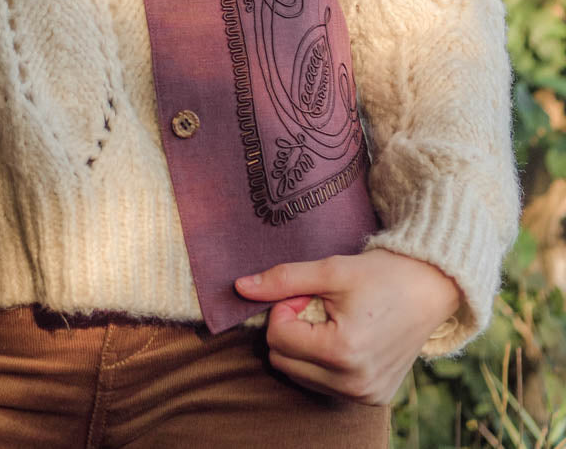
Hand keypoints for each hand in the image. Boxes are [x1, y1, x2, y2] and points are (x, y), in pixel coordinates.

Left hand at [235, 249, 460, 403]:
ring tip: (333, 320)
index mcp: (342, 352)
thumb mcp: (330, 269)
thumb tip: (239, 288)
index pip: (277, 337)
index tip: (308, 292)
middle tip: (318, 305)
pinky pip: (323, 386)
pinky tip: (345, 338)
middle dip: (291, 329)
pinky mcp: (372, 400)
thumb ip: (282, 279)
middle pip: (283, 361)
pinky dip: (322, 362)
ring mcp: (364, 396)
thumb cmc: (380, 274)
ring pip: (299, 376)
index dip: (285, 308)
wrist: (430, 289)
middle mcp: (353, 384)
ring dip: (305, 347)